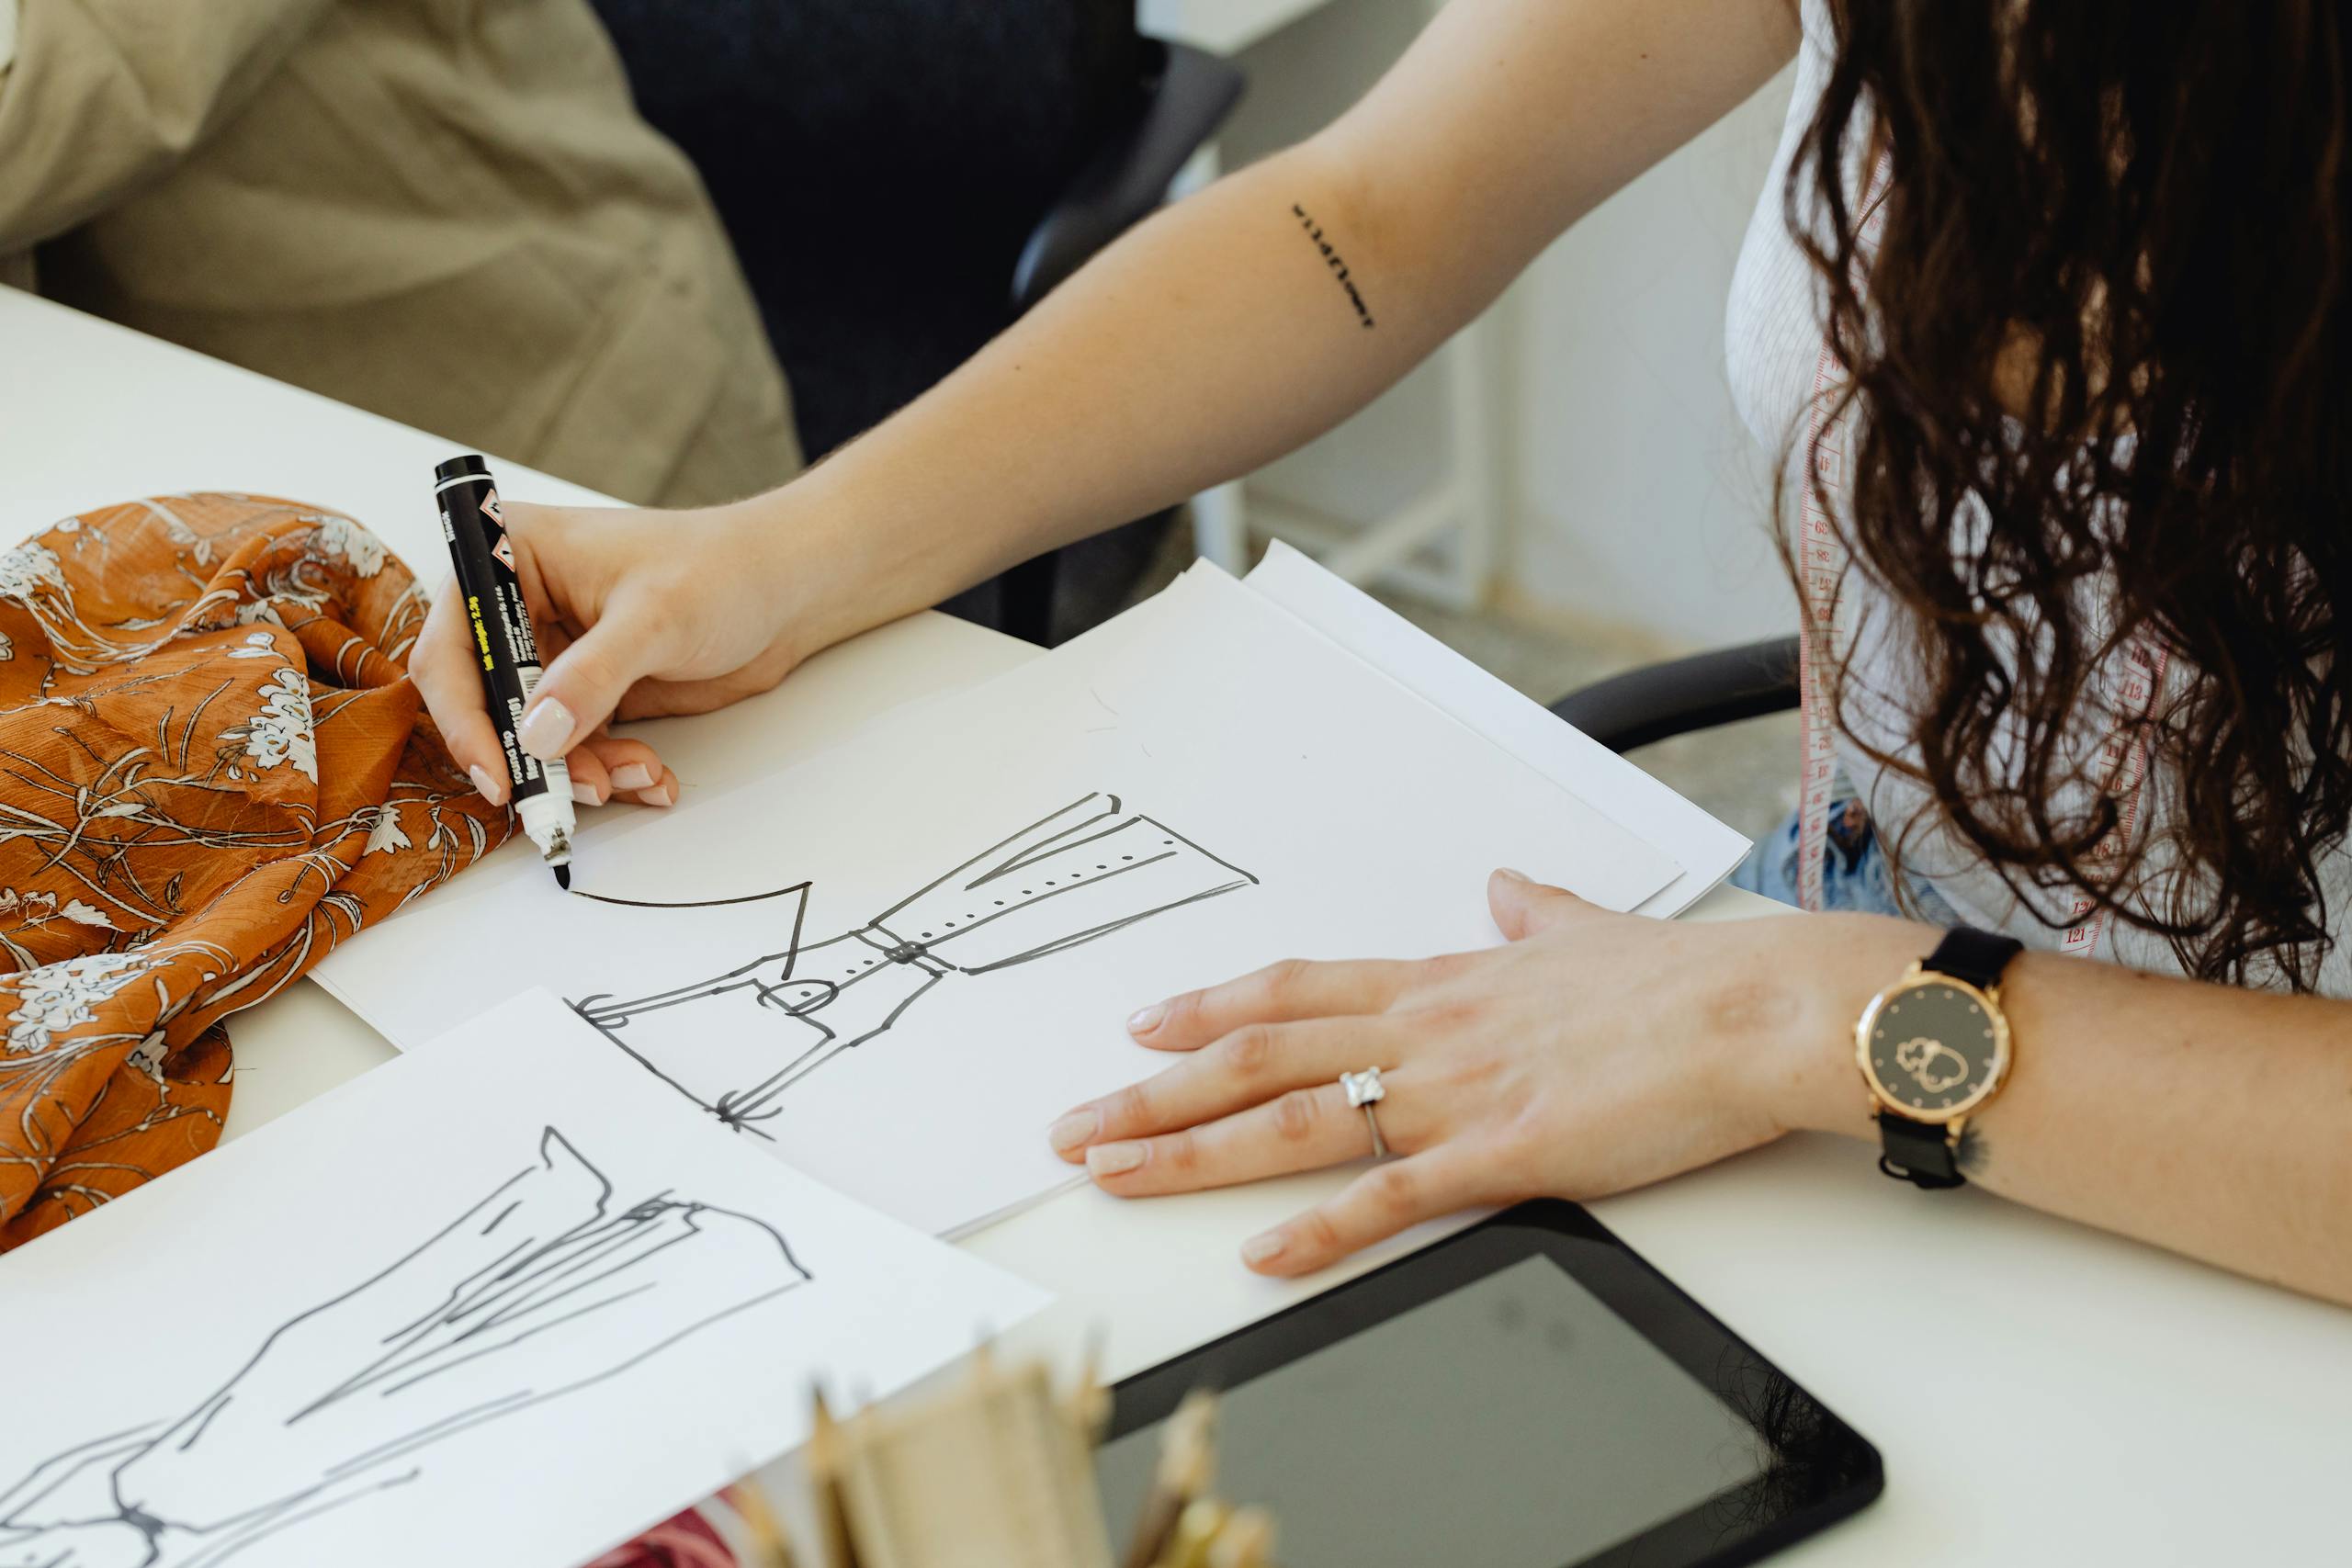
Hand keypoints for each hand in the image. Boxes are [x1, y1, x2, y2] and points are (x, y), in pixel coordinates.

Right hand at [412, 497, 839, 807]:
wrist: (787, 591)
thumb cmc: (722, 571)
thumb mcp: (655, 618)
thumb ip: (592, 676)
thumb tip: (536, 735)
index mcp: (511, 557)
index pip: (453, 648)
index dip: (465, 718)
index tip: (499, 774)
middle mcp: (520, 606)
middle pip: (486, 703)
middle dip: (531, 756)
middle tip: (566, 799)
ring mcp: (555, 653)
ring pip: (535, 737)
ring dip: (581, 771)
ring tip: (636, 776)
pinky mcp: (589, 692)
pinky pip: (578, 748)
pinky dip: (610, 770)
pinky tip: (652, 777)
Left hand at [1048, 870, 1907, 1275]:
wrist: (1756, 1010)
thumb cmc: (1683, 981)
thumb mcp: (1588, 932)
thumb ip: (1536, 912)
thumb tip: (1510, 884)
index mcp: (1445, 983)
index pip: (1297, 989)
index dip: (1210, 1008)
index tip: (1144, 1023)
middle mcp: (1429, 1030)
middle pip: (1261, 1054)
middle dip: (1156, 1092)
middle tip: (1076, 1122)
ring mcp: (1456, 1091)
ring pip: (1295, 1118)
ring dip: (1193, 1151)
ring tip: (1115, 1173)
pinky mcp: (1503, 1152)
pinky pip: (1391, 1197)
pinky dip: (1320, 1230)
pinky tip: (1261, 1254)